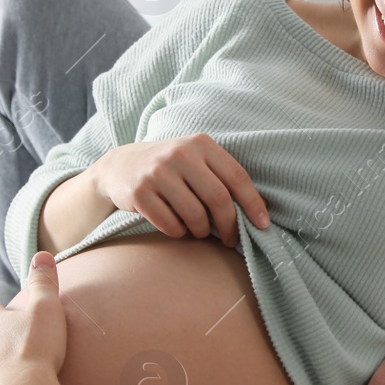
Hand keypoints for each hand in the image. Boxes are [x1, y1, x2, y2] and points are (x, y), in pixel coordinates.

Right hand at [93, 133, 269, 247]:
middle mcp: (180, 154)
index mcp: (201, 144)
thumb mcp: (197, 160)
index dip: (253, 204)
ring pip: (195, 215)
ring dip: (202, 231)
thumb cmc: (172, 168)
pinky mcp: (139, 192)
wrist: (121, 165)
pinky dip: (179, 232)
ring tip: (201, 231)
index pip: (237, 176)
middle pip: (218, 199)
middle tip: (232, 240)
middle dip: (230, 226)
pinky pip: (170, 225)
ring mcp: (157, 172)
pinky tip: (178, 227)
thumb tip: (261, 211)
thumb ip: (223, 177)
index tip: (263, 225)